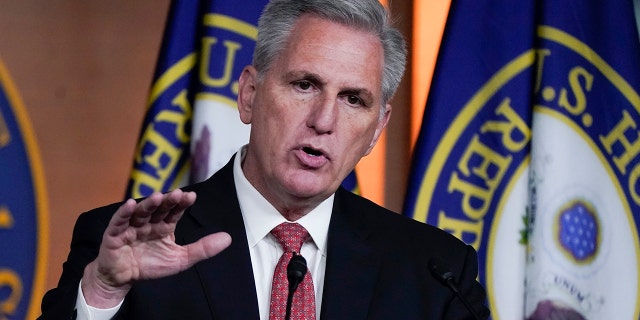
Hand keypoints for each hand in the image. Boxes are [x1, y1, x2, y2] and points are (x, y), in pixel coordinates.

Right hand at [81, 189, 231, 307]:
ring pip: (140, 212)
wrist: (123, 279)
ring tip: (157, 197)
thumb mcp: (181, 259)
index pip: (174, 211)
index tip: (191, 196)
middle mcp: (148, 222)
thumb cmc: (150, 265)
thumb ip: (203, 248)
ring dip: (148, 204)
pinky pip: (119, 222)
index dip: (181, 203)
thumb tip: (228, 238)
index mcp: (164, 225)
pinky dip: (123, 213)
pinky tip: (130, 204)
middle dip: (167, 200)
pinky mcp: (114, 234)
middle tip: (177, 193)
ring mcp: (131, 227)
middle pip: (158, 208)